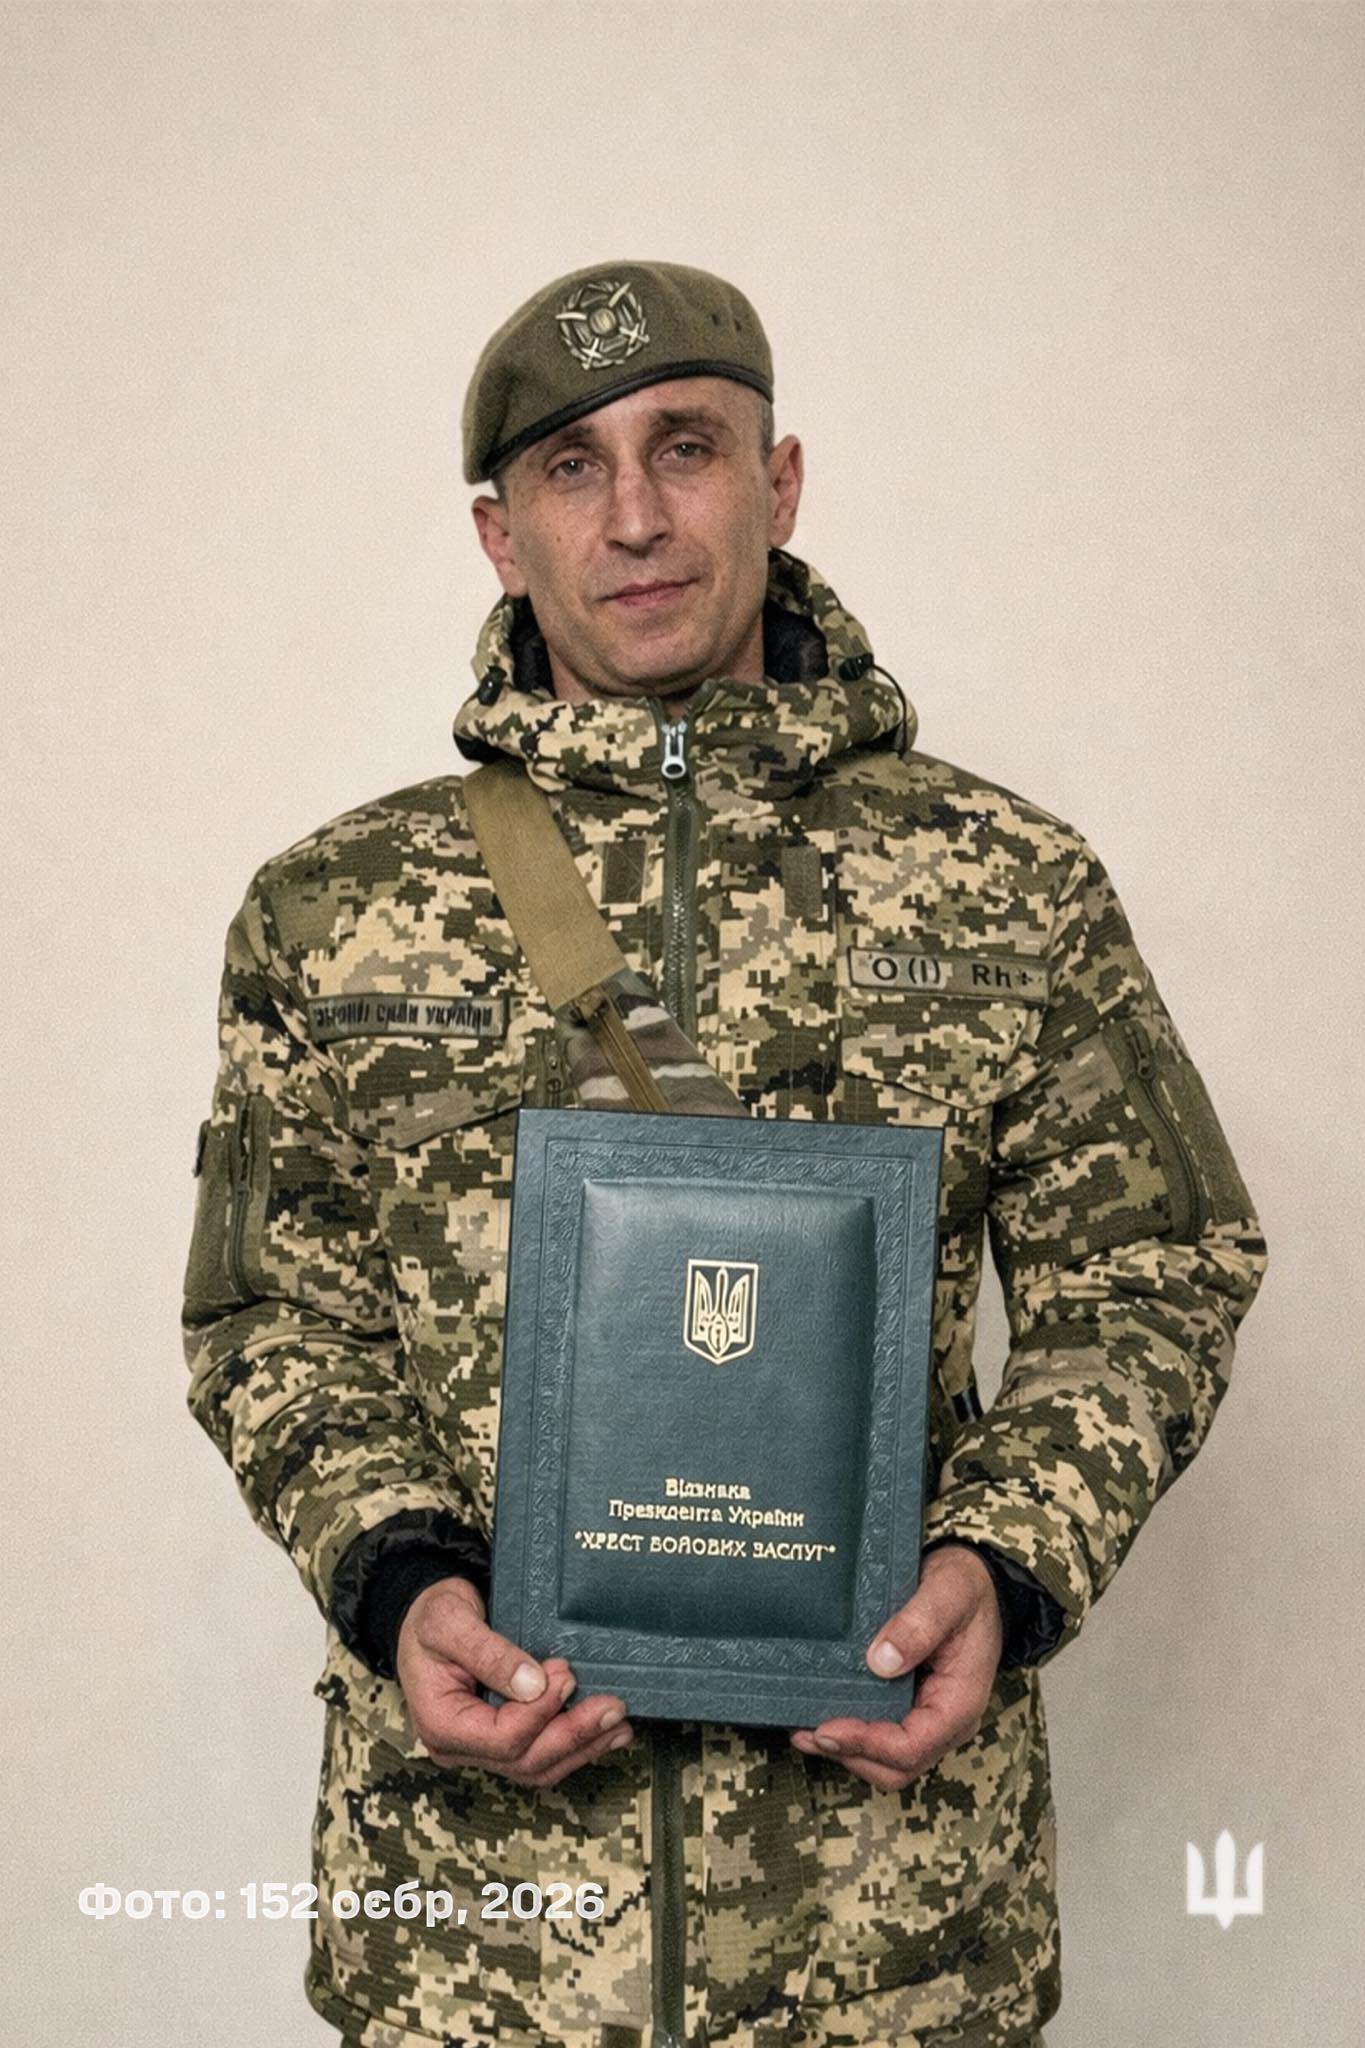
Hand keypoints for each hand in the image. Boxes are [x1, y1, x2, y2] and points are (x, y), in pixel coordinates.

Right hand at [395, 1576, 634, 1786]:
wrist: (426, 1615)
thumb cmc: (432, 1616)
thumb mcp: (450, 1623)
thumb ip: (488, 1653)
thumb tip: (534, 1685)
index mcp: (441, 1724)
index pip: (502, 1738)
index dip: (540, 1712)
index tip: (567, 1674)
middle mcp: (460, 1747)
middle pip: (525, 1760)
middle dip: (573, 1736)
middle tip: (612, 1708)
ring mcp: (481, 1748)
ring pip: (537, 1766)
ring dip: (582, 1748)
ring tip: (619, 1725)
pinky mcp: (501, 1740)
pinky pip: (540, 1753)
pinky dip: (574, 1745)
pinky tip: (604, 1732)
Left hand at [790, 1544, 1003, 1789]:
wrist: (977, 1581)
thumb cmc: (967, 1587)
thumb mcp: (948, 1593)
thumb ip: (918, 1624)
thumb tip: (880, 1661)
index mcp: (961, 1701)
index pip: (912, 1746)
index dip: (866, 1744)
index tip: (827, 1728)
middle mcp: (948, 1720)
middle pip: (897, 1765)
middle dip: (850, 1755)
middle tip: (806, 1733)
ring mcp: (931, 1717)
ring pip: (888, 1760)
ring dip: (847, 1752)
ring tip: (803, 1731)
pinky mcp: (915, 1707)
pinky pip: (885, 1736)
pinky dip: (854, 1736)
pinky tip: (823, 1716)